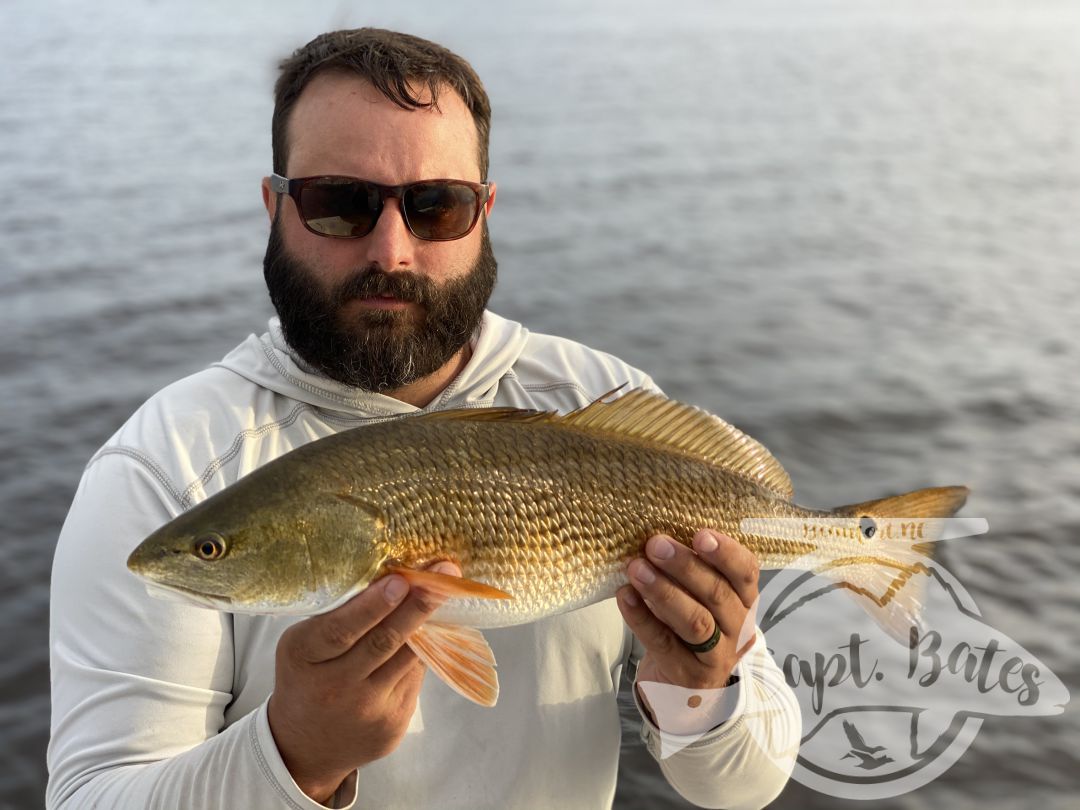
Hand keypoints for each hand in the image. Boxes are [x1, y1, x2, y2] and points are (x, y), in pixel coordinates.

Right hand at [268, 560, 460, 802]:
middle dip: (416, 605)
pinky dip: (426, 650)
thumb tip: (394, 579)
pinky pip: (414, 677)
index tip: (400, 580)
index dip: (372, 605)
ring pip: (406, 658)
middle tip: (442, 575)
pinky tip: (437, 627)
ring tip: (448, 591)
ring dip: (430, 622)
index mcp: (302, 656)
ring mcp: (365, 709)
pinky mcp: (391, 723)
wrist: (305, 746)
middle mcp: (333, 686)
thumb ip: (339, 619)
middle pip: (382, 641)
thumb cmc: (308, 679)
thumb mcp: (305, 647)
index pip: (340, 629)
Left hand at [616, 530, 758, 713]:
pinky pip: (663, 643)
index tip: (700, 534)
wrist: (685, 684)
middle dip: (685, 566)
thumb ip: (692, 569)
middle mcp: (738, 628)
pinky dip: (642, 618)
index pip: (747, 572)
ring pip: (695, 622)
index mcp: (745, 599)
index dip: (726, 553)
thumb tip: (658, 536)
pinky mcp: (687, 674)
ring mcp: (717, 656)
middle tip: (655, 544)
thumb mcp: (701, 596)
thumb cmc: (692, 621)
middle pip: (718, 595)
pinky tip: (625, 596)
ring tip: (636, 568)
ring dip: (664, 591)